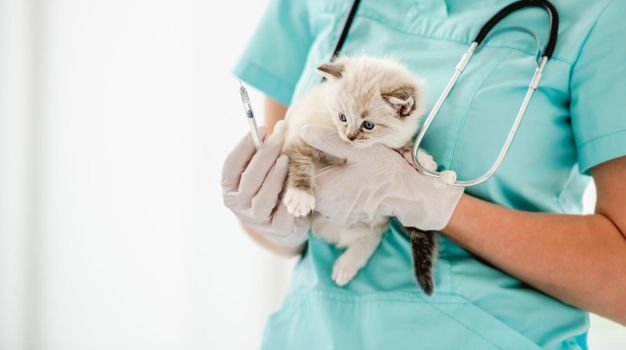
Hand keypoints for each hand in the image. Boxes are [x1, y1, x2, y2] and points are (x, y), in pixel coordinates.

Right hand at [222, 121, 307, 246]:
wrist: (285, 222)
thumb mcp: (261, 171)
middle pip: (249, 178)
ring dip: (274, 176)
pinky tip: (297, 184)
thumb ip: (260, 155)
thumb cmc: (271, 187)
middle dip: (265, 154)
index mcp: (229, 187)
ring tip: (286, 158)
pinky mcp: (276, 229)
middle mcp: (238, 204)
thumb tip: (268, 129)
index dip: (245, 145)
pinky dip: (288, 198)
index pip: (231, 164)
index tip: (263, 127)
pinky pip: (282, 213)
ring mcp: (256, 219)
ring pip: (263, 197)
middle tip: (280, 135)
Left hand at [301, 125, 463, 230]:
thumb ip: (329, 141)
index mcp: (324, 191)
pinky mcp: (341, 215)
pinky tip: (334, 171)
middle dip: (303, 168)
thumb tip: (304, 129)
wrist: (406, 195)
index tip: (293, 144)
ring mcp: (333, 213)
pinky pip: (327, 199)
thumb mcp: (358, 150)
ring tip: (319, 158)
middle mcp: (324, 207)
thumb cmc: (385, 170)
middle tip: (301, 147)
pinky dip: (327, 186)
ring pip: (315, 192)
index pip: (295, 177)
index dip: (292, 160)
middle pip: (303, 186)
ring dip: (316, 177)